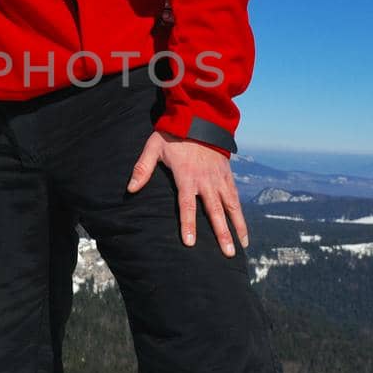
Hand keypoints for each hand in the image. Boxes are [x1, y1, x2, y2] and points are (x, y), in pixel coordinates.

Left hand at [126, 131, 248, 256]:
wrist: (199, 118)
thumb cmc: (173, 134)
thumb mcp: (154, 147)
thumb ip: (142, 168)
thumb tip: (130, 189)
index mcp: (187, 176)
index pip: (187, 205)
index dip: (188, 224)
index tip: (190, 243)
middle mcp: (206, 180)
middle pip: (214, 211)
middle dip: (221, 234)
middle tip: (227, 254)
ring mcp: (219, 178)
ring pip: (230, 207)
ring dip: (236, 227)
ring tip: (241, 247)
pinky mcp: (227, 175)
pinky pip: (235, 198)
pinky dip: (240, 214)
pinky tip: (243, 230)